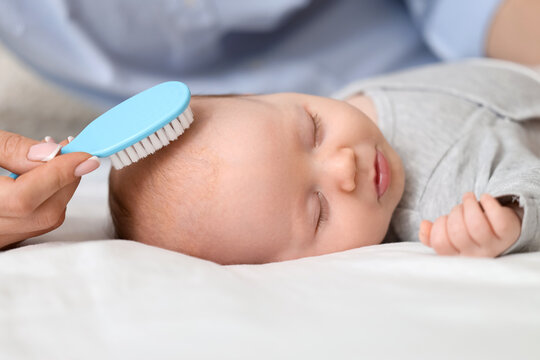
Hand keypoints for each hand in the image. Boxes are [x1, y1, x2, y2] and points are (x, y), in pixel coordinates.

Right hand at [0, 130, 99, 248]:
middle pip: (44, 212)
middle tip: (69, 149)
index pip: (26, 199)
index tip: (86, 155)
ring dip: (60, 188)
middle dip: (66, 178)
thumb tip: (52, 153)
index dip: (61, 174)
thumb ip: (12, 150)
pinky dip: (49, 199)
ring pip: (46, 220)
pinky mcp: (6, 239)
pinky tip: (42, 178)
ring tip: (50, 158)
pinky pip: (38, 223)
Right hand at [418, 192, 520, 256]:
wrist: (504, 231)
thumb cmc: (472, 232)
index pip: (440, 243)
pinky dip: (488, 203)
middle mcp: (476, 255)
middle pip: (458, 232)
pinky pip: (496, 217)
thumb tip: (424, 225)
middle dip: (454, 213)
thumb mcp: (450, 237)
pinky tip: (484, 198)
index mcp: (459, 256)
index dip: (439, 226)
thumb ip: (431, 235)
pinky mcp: (508, 232)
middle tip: (459, 208)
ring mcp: (494, 245)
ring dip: (469, 204)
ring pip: (476, 224)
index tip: (445, 218)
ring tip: (468, 198)